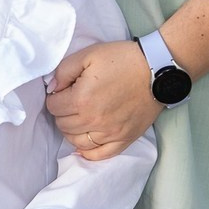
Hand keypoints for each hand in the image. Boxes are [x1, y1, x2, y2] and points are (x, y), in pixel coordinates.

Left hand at [46, 39, 161, 160]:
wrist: (157, 70)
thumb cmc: (123, 59)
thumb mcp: (89, 54)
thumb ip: (63, 71)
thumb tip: (52, 89)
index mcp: (81, 99)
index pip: (53, 107)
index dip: (55, 96)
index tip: (65, 90)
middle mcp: (93, 120)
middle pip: (62, 125)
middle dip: (62, 112)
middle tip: (72, 101)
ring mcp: (109, 133)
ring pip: (76, 141)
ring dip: (72, 130)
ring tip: (79, 117)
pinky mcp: (124, 139)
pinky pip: (100, 154)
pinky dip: (88, 152)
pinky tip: (85, 144)